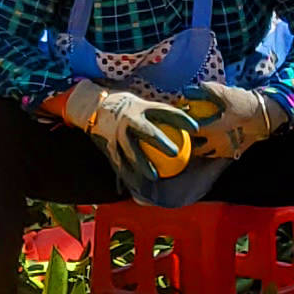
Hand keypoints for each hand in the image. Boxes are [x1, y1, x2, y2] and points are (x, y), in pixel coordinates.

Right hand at [59, 81, 196, 178]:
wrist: (97, 108)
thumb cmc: (132, 109)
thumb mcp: (147, 107)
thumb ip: (166, 115)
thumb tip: (193, 125)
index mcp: (141, 108)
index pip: (165, 112)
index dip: (181, 118)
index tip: (196, 128)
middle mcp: (128, 119)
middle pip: (146, 131)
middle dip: (159, 140)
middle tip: (175, 152)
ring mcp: (117, 132)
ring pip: (131, 150)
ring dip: (142, 164)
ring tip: (155, 177)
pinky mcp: (108, 145)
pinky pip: (119, 162)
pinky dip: (128, 174)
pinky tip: (138, 186)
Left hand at [191, 80, 288, 158]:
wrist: (266, 115)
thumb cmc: (245, 104)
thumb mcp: (226, 93)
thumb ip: (207, 90)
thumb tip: (189, 90)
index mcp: (213, 130)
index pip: (191, 132)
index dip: (182, 127)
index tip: (179, 122)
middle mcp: (218, 144)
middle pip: (196, 148)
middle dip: (189, 142)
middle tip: (186, 133)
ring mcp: (227, 150)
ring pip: (207, 154)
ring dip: (201, 148)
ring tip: (198, 139)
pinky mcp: (236, 152)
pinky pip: (220, 154)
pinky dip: (213, 149)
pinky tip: (213, 141)